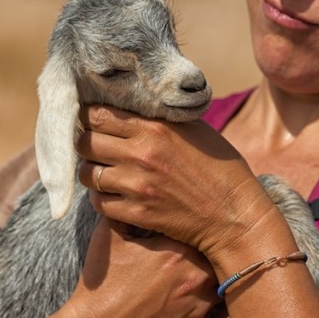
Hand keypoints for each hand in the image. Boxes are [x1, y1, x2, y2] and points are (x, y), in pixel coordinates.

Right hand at [56, 217, 217, 317]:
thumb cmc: (102, 284)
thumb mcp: (109, 236)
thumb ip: (127, 209)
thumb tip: (132, 191)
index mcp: (178, 252)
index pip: (203, 232)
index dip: (198, 230)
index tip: (190, 231)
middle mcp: (195, 279)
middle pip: (216, 258)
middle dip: (208, 255)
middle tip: (194, 254)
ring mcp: (198, 309)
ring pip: (218, 286)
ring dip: (209, 281)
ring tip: (192, 279)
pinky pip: (210, 316)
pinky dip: (201, 309)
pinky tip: (184, 304)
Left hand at [75, 106, 276, 262]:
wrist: (234, 214)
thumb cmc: (219, 166)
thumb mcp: (193, 129)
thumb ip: (160, 116)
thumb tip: (131, 103)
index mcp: (154, 128)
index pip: (98, 114)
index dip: (88, 116)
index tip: (91, 119)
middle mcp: (140, 154)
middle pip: (84, 142)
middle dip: (84, 142)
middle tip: (93, 145)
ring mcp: (136, 186)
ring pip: (86, 174)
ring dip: (90, 170)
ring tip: (103, 169)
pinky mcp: (136, 213)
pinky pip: (98, 202)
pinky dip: (100, 197)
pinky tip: (113, 193)